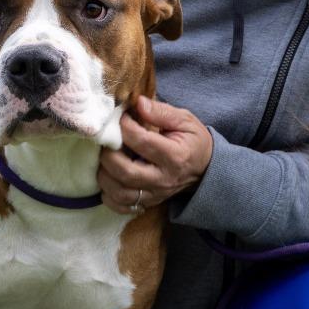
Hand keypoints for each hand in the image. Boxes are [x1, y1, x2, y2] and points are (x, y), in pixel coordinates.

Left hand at [98, 95, 212, 214]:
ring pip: (120, 192)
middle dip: (108, 154)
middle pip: (126, 172)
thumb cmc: (192, 141)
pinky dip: (109, 195)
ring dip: (104, 176)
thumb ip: (161, 111)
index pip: (142, 141)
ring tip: (105, 159)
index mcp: (175, 156)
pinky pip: (121, 206)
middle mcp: (163, 179)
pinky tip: (109, 179)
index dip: (125, 127)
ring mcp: (155, 194)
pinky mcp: (148, 203)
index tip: (120, 117)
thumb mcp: (184, 121)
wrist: (204, 169)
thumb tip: (138, 102)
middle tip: (106, 141)